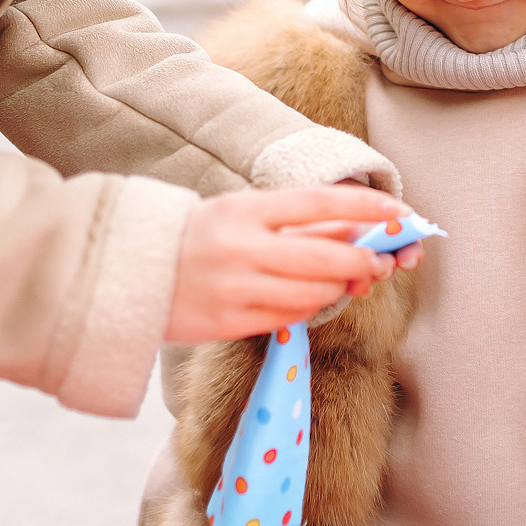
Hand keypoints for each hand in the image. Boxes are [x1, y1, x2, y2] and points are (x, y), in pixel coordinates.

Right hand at [165, 186, 404, 342]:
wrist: (127, 271)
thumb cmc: (196, 235)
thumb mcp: (239, 212)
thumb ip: (293, 221)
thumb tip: (356, 227)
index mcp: (245, 209)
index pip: (318, 202)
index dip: (365, 205)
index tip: (398, 211)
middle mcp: (241, 247)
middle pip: (324, 257)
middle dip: (363, 260)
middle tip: (381, 262)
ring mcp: (234, 288)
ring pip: (311, 294)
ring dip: (338, 289)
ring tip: (345, 282)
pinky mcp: (227, 323)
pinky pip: (286, 318)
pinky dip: (308, 309)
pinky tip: (312, 299)